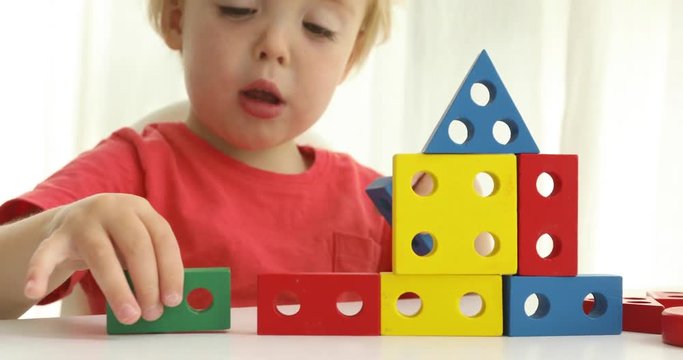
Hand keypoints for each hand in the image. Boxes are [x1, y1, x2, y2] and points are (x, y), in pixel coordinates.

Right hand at [23, 193, 183, 323]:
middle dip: (147, 283)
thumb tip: (167, 298)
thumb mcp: (138, 238)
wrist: (74, 219)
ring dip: (117, 289)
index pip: (162, 238)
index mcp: (140, 208)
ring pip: (101, 256)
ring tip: (129, 315)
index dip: (170, 269)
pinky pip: (46, 254)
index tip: (172, 298)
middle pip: (136, 247)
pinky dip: (39, 271)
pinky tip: (35, 290)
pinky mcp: (57, 235)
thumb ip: (152, 261)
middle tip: (152, 312)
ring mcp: (83, 220)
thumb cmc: (116, 237)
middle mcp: (113, 209)